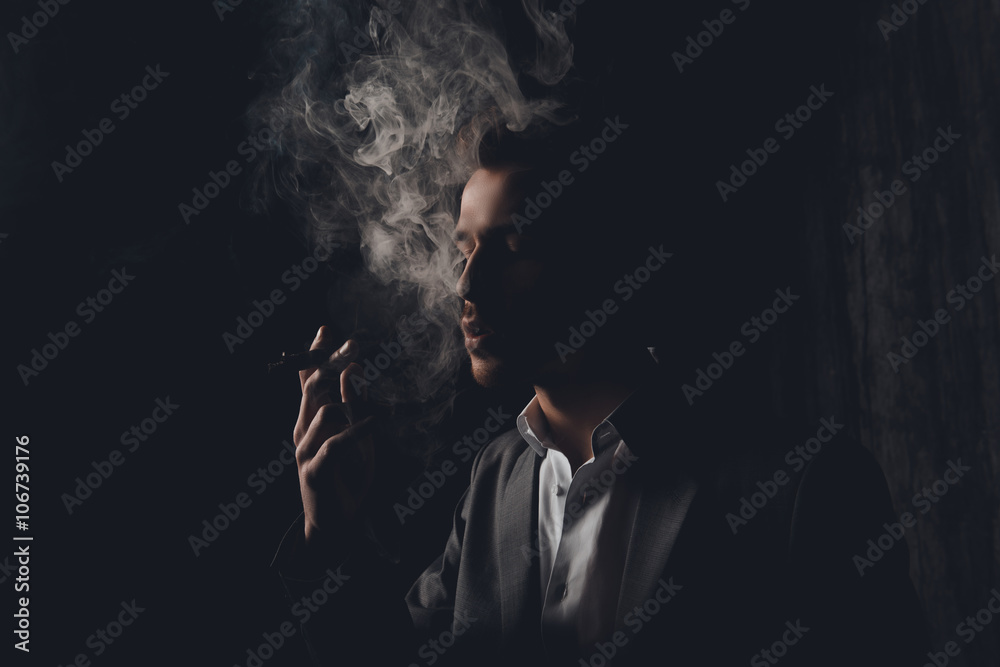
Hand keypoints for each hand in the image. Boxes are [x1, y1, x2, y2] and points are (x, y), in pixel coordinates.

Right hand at [293, 326, 376, 548]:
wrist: (337, 524)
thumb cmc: (348, 477)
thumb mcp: (359, 437)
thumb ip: (356, 406)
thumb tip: (356, 370)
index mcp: (311, 419)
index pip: (308, 381)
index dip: (315, 356)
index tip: (325, 330)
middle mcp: (303, 430)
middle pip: (314, 388)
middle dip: (333, 363)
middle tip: (353, 344)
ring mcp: (305, 450)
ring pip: (324, 412)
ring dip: (350, 405)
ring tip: (372, 409)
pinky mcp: (314, 470)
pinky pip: (336, 443)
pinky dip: (356, 431)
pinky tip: (373, 423)